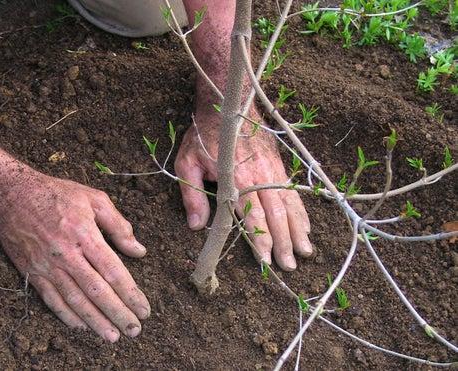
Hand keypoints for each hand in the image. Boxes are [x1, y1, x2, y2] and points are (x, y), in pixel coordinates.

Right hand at [0, 170, 149, 341]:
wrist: (11, 194)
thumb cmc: (57, 193)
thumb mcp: (93, 198)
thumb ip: (118, 225)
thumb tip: (139, 251)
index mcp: (84, 234)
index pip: (113, 271)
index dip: (130, 293)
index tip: (144, 309)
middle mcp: (66, 254)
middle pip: (97, 291)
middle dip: (118, 313)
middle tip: (134, 330)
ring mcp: (47, 265)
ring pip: (75, 300)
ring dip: (95, 321)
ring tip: (112, 336)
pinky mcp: (32, 271)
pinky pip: (51, 299)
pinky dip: (67, 315)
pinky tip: (82, 326)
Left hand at [174, 110, 313, 269]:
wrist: (229, 104)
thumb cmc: (204, 136)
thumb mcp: (187, 163)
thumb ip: (192, 195)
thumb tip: (196, 226)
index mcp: (236, 178)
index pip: (252, 215)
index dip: (260, 239)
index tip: (266, 260)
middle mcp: (259, 176)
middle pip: (275, 214)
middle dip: (284, 242)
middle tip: (289, 266)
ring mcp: (272, 170)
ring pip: (289, 204)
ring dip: (298, 230)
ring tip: (305, 252)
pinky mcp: (279, 165)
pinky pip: (293, 192)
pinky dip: (301, 211)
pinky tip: (306, 226)